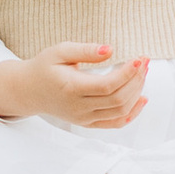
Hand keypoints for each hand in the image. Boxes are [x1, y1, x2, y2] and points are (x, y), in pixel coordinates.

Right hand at [0, 40, 148, 129]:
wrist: (29, 90)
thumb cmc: (45, 67)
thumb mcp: (60, 51)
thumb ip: (86, 50)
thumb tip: (111, 50)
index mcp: (71, 89)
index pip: (107, 86)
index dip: (127, 74)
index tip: (140, 58)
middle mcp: (79, 108)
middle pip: (117, 100)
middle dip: (136, 80)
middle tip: (145, 61)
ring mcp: (83, 119)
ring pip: (119, 112)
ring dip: (136, 93)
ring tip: (143, 73)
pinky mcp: (87, 124)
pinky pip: (114, 124)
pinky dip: (131, 113)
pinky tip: (142, 99)